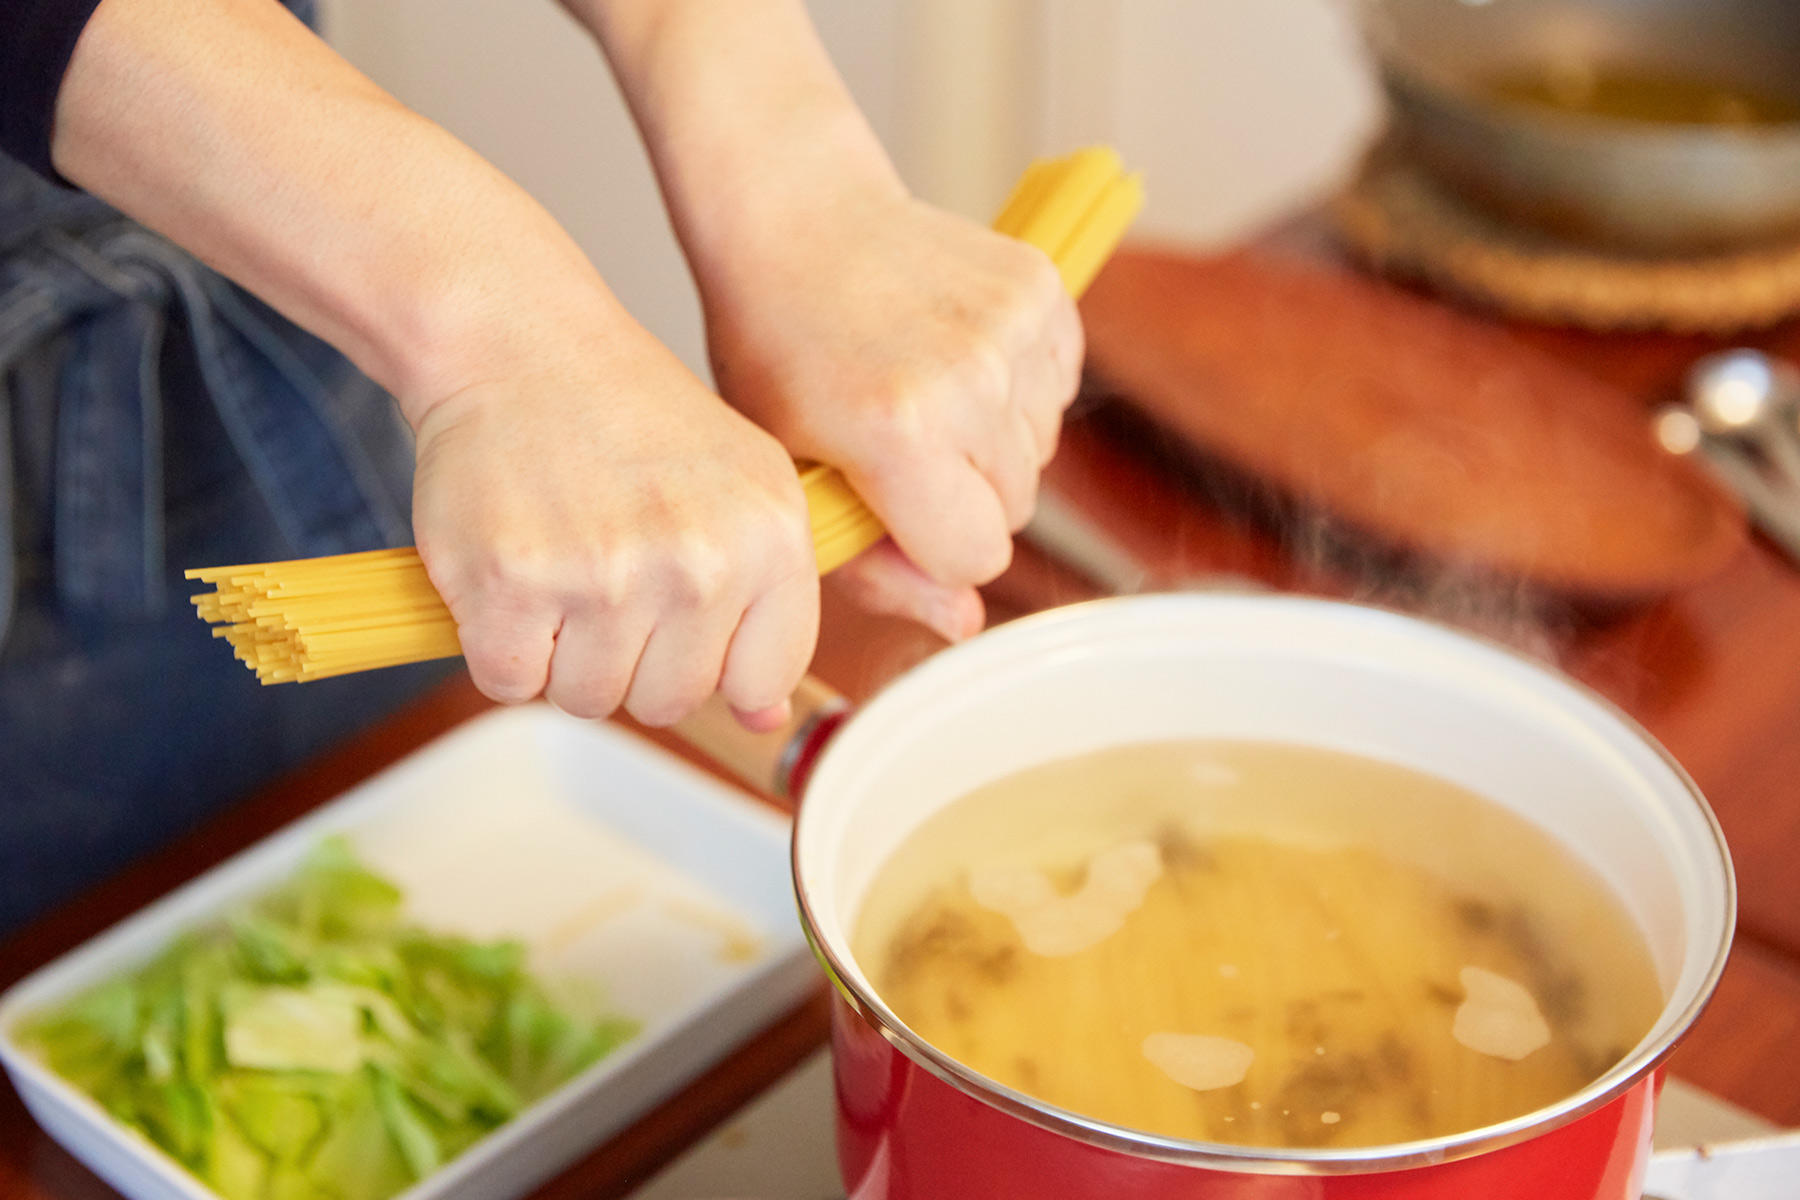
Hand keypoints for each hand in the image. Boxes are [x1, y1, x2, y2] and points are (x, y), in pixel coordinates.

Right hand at [409, 305, 818, 729]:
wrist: (522, 345)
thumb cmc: (630, 415)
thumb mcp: (743, 487)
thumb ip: (770, 605)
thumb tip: (766, 719)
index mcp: (771, 537)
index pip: (765, 680)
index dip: (715, 663)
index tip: (684, 619)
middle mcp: (700, 560)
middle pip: (671, 701)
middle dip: (632, 659)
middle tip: (608, 578)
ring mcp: (607, 575)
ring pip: (589, 698)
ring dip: (562, 655)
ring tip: (563, 571)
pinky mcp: (514, 583)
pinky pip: (510, 682)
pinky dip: (499, 647)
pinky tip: (513, 578)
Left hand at [699, 182, 1083, 641]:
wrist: (797, 214)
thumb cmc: (778, 351)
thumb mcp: (799, 473)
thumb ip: (874, 566)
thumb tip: (962, 623)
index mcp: (898, 433)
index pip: (977, 558)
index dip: (929, 546)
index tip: (886, 505)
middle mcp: (970, 380)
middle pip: (1013, 510)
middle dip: (960, 497)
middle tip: (894, 444)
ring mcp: (1013, 329)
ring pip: (1038, 454)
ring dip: (988, 444)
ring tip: (919, 393)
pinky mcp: (1042, 289)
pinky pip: (1057, 391)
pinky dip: (1014, 390)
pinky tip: (951, 358)